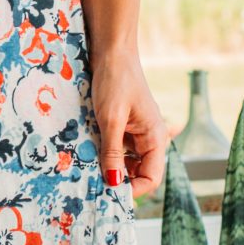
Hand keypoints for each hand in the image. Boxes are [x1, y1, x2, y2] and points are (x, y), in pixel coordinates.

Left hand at [90, 48, 167, 198]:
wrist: (111, 51)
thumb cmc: (116, 81)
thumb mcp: (111, 119)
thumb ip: (113, 152)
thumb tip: (114, 184)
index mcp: (155, 138)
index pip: (152, 177)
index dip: (133, 189)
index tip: (108, 192)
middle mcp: (149, 138)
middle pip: (138, 173)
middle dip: (118, 179)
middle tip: (93, 182)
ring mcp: (136, 133)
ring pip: (125, 162)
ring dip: (109, 166)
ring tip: (88, 166)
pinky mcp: (123, 126)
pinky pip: (117, 148)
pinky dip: (104, 153)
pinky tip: (88, 151)